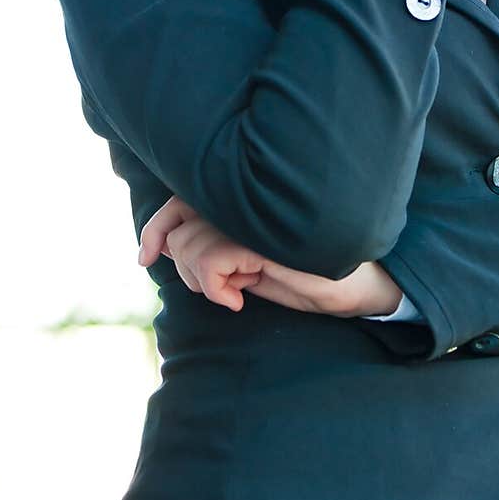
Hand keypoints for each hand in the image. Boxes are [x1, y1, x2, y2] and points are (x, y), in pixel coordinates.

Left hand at [138, 195, 403, 316]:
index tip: (144, 257)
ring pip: (188, 245)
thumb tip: (164, 246)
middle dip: (180, 264)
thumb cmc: (302, 275)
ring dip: (203, 281)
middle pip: (177, 221)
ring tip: (235, 290)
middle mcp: (243, 200)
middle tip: (210, 288)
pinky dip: (214, 288)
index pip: (179, 200)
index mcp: (241, 200)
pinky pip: (207, 260)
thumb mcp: (247, 264)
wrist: (353, 287)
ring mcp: (253, 215)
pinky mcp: (260, 237)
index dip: (154, 226)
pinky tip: (239, 299)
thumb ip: (211, 247)